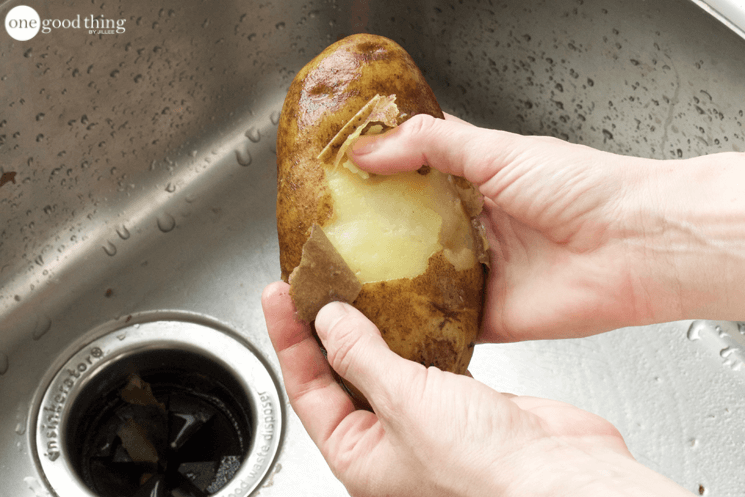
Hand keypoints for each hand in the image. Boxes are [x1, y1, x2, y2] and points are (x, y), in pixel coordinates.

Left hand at [262, 281, 693, 496]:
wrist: (559, 476)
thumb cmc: (482, 471)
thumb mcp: (404, 405)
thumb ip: (362, 357)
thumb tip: (330, 321)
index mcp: (360, 454)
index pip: (307, 389)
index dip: (290, 339)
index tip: (280, 297)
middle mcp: (390, 439)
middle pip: (341, 373)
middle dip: (325, 328)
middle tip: (311, 283)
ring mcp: (427, 418)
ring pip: (385, 363)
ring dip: (371, 325)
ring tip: (355, 283)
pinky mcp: (463, 399)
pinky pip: (428, 359)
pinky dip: (417, 330)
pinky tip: (412, 303)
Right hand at [350, 114, 744, 340]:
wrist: (634, 247)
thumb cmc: (584, 189)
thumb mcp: (499, 151)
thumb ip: (433, 145)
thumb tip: (371, 149)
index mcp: (479, 185)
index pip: (417, 178)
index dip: (379, 178)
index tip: (339, 181)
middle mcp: (476, 229)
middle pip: (413, 232)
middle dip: (376, 235)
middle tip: (332, 236)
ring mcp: (482, 273)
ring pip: (423, 278)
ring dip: (390, 281)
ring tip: (345, 279)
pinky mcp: (490, 315)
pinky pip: (445, 322)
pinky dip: (418, 322)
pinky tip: (385, 319)